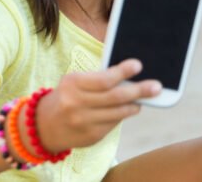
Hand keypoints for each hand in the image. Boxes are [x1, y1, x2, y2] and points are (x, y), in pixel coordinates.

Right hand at [33, 59, 161, 152]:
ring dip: (134, 105)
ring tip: (143, 99)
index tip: (138, 65)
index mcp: (72, 84)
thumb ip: (97, 80)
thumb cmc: (67, 96)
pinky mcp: (92, 136)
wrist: (45, 125)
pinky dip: (123, 115)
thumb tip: (128, 77)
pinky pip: (114, 123)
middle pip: (115, 96)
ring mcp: (85, 121)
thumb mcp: (74, 83)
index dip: (122, 71)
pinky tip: (128, 109)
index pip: (103, 78)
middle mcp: (77, 103)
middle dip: (139, 91)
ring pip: (119, 112)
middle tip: (156, 86)